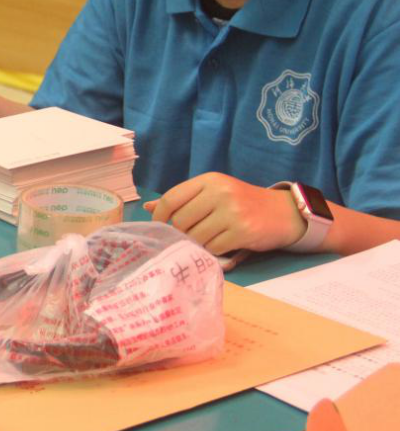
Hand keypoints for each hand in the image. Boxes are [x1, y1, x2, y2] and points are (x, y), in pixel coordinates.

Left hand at [145, 171, 306, 255]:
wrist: (283, 213)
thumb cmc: (242, 203)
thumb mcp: (213, 193)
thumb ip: (182, 200)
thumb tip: (148, 207)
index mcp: (209, 180)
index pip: (171, 198)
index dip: (159, 216)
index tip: (159, 226)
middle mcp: (220, 193)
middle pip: (181, 221)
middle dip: (182, 232)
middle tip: (192, 234)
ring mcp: (232, 212)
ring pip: (196, 236)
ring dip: (199, 242)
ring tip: (211, 238)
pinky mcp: (243, 231)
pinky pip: (214, 247)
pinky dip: (213, 250)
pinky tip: (223, 243)